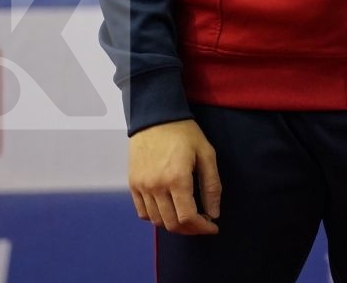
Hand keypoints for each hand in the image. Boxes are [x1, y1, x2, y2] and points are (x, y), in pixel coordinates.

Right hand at [129, 119, 220, 234]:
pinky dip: (156, 217)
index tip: (213, 227)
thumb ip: (212, 185)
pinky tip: (169, 209)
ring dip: (174, 224)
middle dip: (190, 229)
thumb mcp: (206, 154)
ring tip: (188, 216)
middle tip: (203, 222)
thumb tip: (214, 213)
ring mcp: (141, 187)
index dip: (202, 227)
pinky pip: (143, 212)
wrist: (155, 117)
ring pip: (157, 221)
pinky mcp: (132, 185)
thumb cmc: (185, 133)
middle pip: (171, 224)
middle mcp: (156, 187)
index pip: (187, 218)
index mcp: (177, 179)